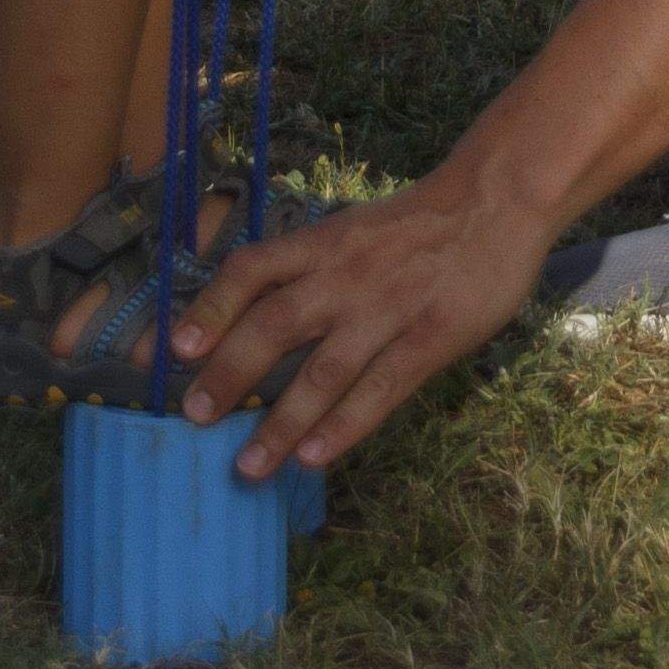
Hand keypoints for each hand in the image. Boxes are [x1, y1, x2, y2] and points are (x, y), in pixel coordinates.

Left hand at [166, 163, 553, 476]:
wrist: (495, 201)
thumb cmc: (415, 226)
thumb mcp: (351, 231)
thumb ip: (309, 271)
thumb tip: (252, 323)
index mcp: (322, 243)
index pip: (251, 270)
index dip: (209, 308)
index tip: (173, 351)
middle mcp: (346, 274)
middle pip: (275, 326)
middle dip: (230, 375)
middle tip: (193, 418)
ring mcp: (389, 307)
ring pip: (323, 372)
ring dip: (281, 423)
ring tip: (248, 467)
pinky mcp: (432, 337)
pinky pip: (380, 389)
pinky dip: (343, 426)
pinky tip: (314, 459)